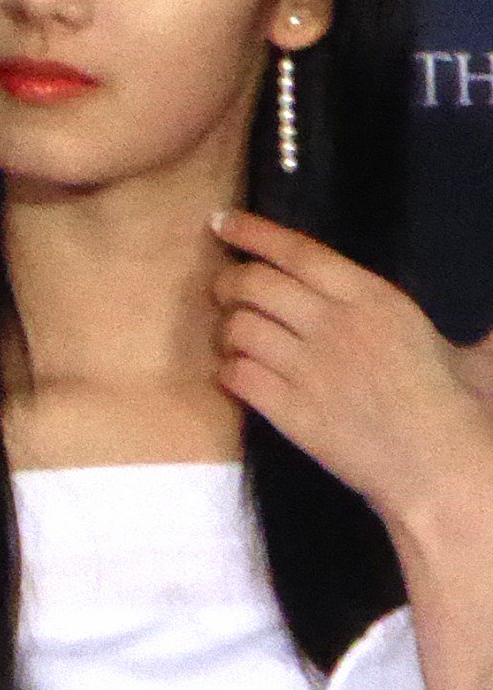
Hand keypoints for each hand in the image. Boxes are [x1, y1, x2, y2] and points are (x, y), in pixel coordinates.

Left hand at [211, 211, 492, 537]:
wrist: (441, 468)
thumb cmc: (459, 409)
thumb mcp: (467, 352)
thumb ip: (470, 328)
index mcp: (376, 300)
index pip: (298, 252)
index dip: (253, 232)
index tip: (221, 222)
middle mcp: (336, 326)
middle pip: (253, 284)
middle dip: (228, 282)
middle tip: (224, 290)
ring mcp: (309, 368)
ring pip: (237, 328)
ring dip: (227, 330)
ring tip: (236, 338)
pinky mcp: (290, 410)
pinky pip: (236, 376)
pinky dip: (228, 371)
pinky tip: (239, 375)